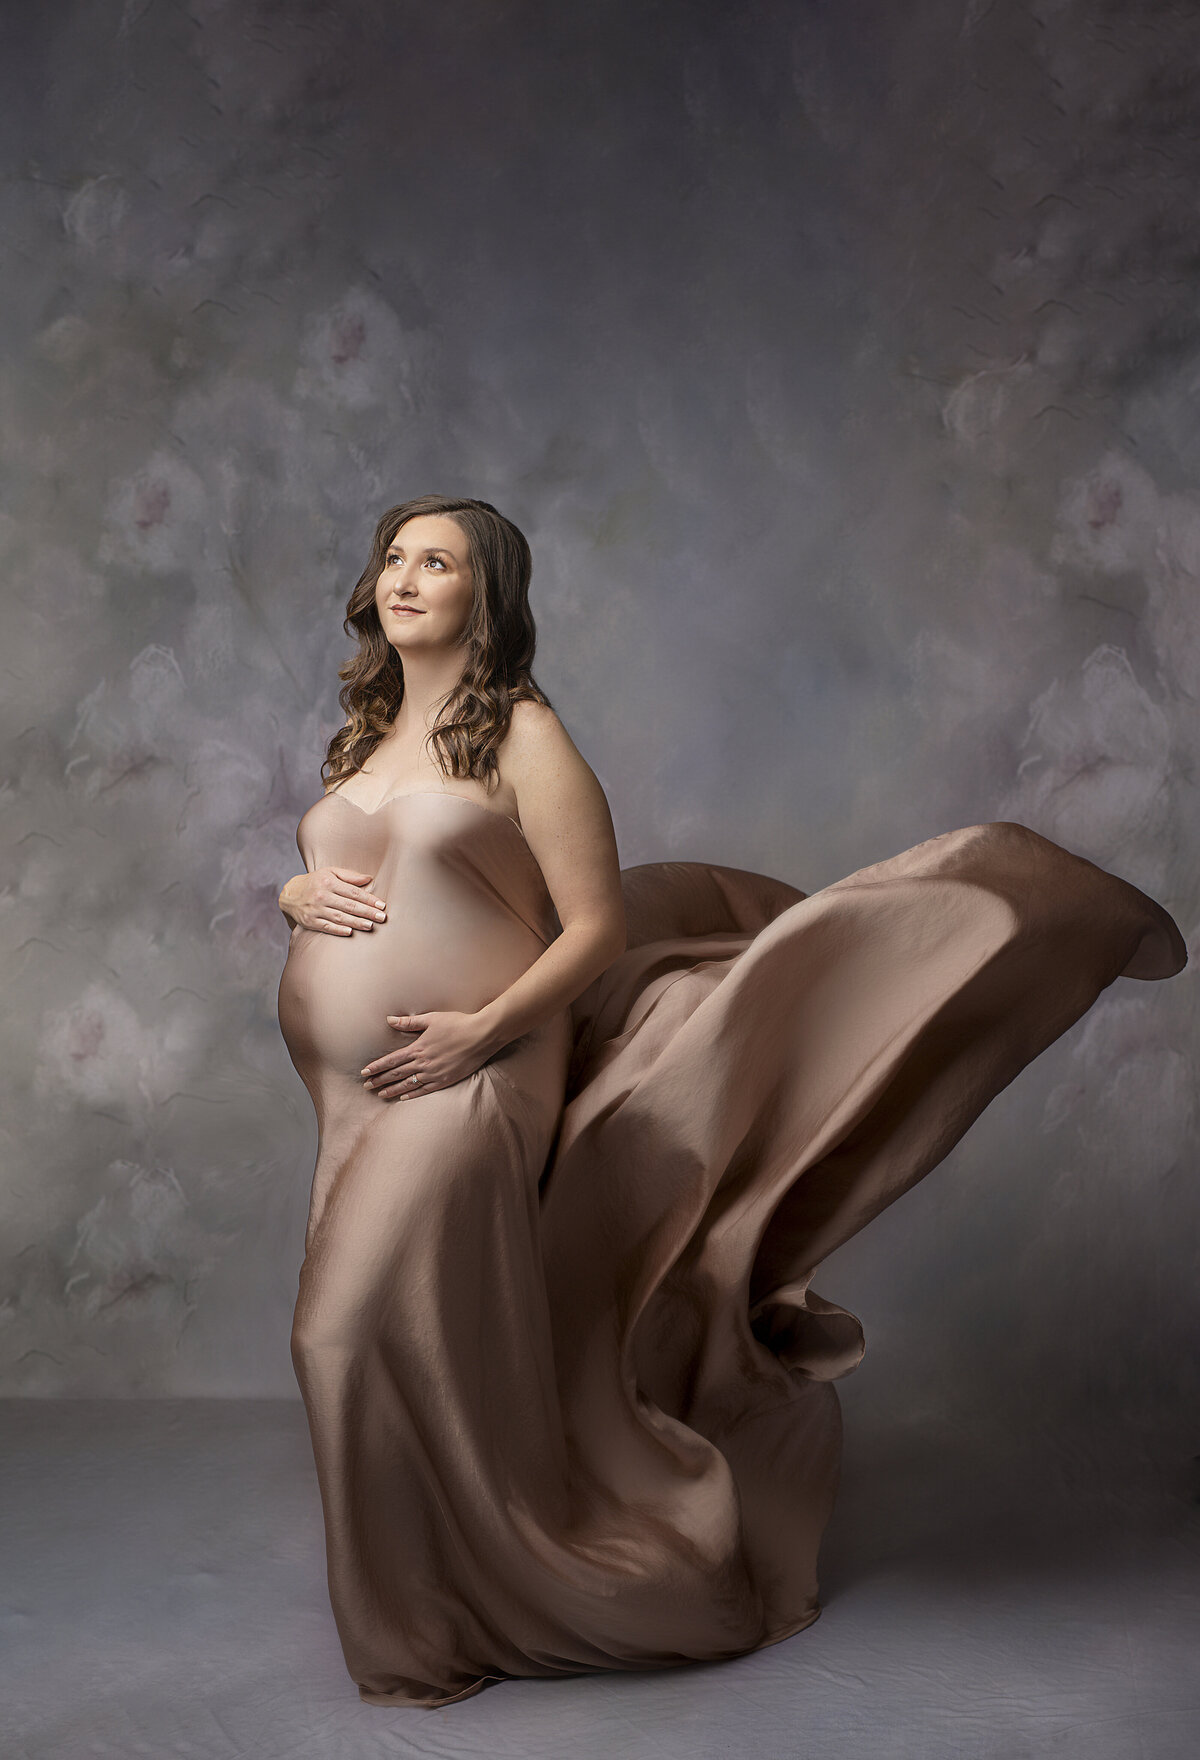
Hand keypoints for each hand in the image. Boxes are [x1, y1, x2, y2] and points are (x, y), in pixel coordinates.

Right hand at [279, 868, 386, 935]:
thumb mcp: (330, 872)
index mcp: (328, 882)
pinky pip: (326, 927)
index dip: (368, 899)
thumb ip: (350, 876)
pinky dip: (338, 930)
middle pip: (348, 905)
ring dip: (356, 922)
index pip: (353, 892)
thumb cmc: (315, 882)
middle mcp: (321, 896)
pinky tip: (350, 932)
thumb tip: (369, 878)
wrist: (290, 894)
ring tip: (370, 926)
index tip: (381, 905)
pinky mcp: (310, 921)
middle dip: (366, 912)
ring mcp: (315, 910)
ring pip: (339, 917)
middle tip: (382, 917)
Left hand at [360, 1010, 497, 1100]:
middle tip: (366, 1086)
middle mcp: (423, 1063)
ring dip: (392, 1090)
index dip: (377, 1067)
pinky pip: (425, 1090)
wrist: (481, 1035)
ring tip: (380, 1094)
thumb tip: (389, 1020)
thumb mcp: (431, 1019)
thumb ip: (409, 1022)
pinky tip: (403, 1097)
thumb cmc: (457, 1023)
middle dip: (380, 1080)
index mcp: (418, 1048)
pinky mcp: (445, 1080)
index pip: (391, 1061)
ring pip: (408, 1085)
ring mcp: (434, 1074)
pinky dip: (412, 1094)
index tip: (364, 1072)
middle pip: (396, 1074)